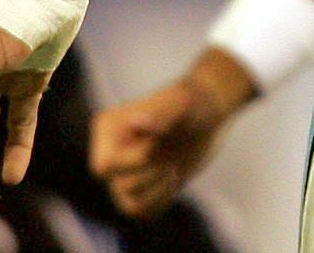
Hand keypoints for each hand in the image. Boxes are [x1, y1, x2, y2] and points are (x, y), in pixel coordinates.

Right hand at [92, 51, 255, 217]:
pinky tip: (176, 181)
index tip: (159, 144)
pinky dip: (160, 202)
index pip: (105, 165)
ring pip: (129, 203)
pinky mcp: (141, 186)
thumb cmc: (193, 101)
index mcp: (108, 127)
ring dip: (157, 191)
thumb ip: (160, 115)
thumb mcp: (181, 105)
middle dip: (149, 176)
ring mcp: (124, 170)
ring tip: (174, 169)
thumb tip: (137, 123)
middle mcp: (110, 151)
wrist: (207, 111)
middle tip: (170, 162)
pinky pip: (141, 211)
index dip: (134, 162)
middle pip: (118, 185)